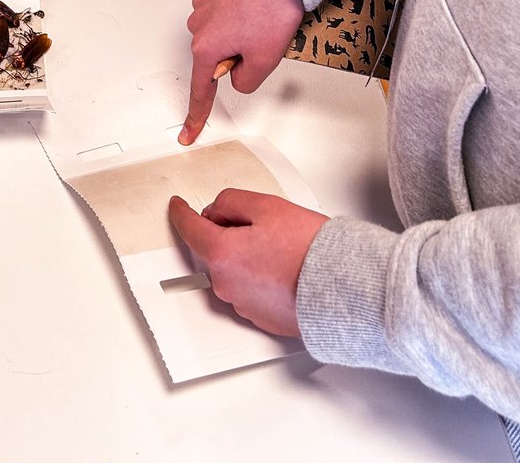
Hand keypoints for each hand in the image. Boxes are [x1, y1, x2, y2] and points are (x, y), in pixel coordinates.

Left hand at [168, 189, 326, 336]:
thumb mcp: (267, 206)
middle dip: (228, 233)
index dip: (181, 213)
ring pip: (234, 270)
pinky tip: (285, 267)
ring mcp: (243, 305)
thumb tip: (216, 211)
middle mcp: (226, 285)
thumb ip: (232, 202)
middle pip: (214, 249)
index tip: (178, 206)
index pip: (189, 229)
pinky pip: (251, 290)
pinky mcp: (261, 318)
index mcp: (221, 255)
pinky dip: (260, 276)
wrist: (342, 288)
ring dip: (246, 256)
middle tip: (261, 222)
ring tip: (282, 247)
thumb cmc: (309, 249)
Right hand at [180, 0, 304, 144]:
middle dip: (236, 50)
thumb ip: (246, 79)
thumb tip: (236, 77)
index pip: (201, 89)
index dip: (196, 115)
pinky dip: (236, 1)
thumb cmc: (273, 5)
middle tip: (264, 36)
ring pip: (220, 23)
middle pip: (216, 51)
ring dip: (237, 23)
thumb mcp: (266, 58)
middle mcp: (198, 21)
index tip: (188, 133)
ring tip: (263, 9)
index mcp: (207, 46)